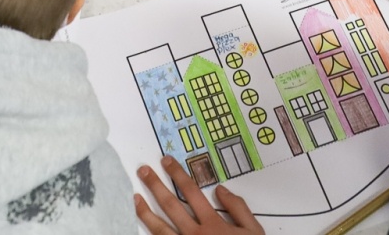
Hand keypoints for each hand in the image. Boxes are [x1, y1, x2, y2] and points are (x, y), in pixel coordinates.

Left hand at [134, 156, 262, 234]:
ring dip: (145, 212)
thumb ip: (238, 208)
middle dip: (155, 186)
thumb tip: (220, 190)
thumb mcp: (253, 231)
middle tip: (142, 170)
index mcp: (213, 224)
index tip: (166, 161)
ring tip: (134, 198)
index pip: (191, 192)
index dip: (177, 175)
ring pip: (159, 229)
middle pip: (171, 206)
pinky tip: (142, 228)